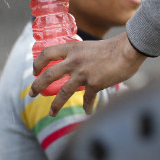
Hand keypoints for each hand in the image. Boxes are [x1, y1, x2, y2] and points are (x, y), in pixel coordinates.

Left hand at [29, 32, 146, 115]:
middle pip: (48, 74)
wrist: (128, 49)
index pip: (46, 53)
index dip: (38, 62)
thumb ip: (79, 55)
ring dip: (56, 104)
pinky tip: (87, 112)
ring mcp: (83, 73)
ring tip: (51, 113)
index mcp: (71, 48)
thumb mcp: (88, 46)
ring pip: (63, 92)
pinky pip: (87, 99)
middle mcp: (73, 61)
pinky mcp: (94, 83)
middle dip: (37, 86)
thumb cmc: (112, 48)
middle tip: (31, 93)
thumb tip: (74, 65)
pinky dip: (87, 107)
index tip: (35, 71)